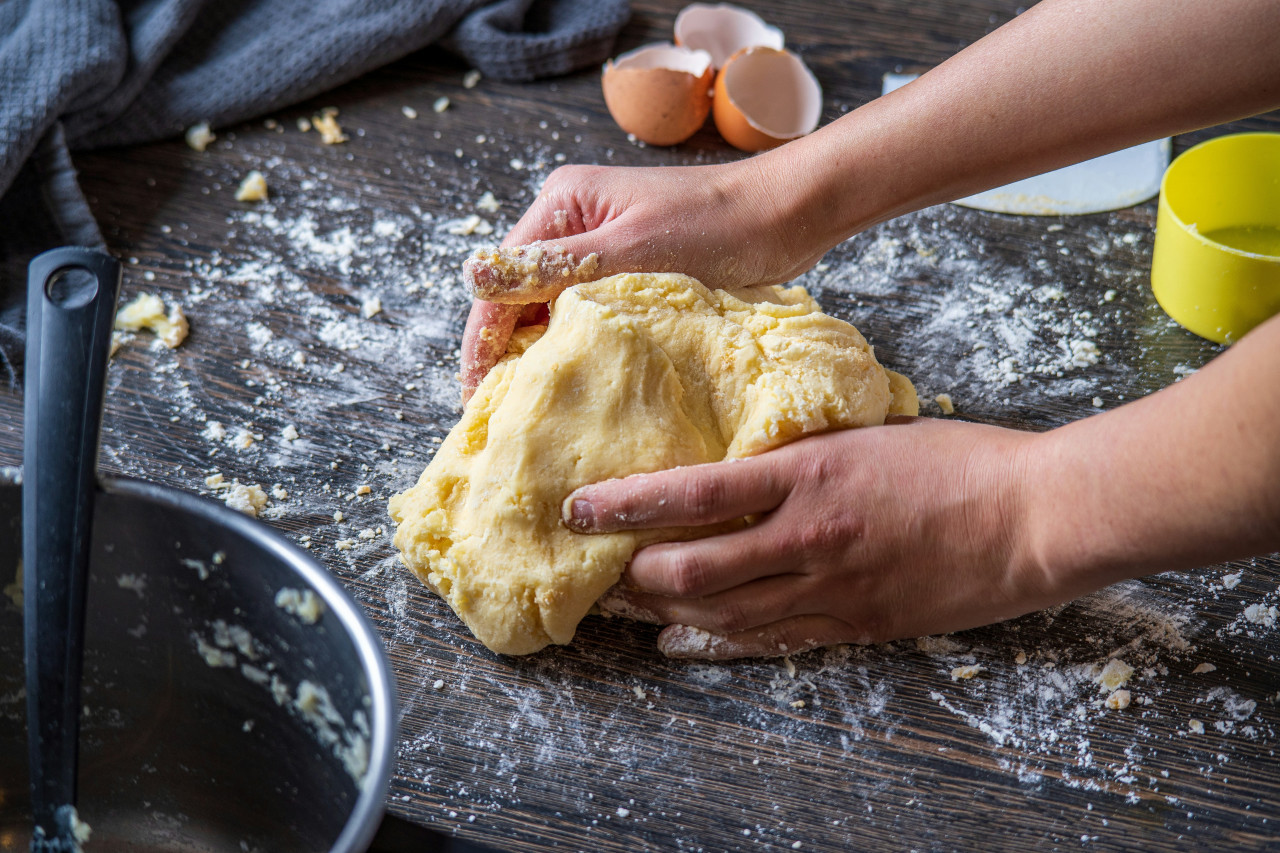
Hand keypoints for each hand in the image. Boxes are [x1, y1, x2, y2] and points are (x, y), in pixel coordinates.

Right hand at [460, 157, 830, 399]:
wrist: (785, 215)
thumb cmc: (716, 226)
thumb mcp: (629, 249)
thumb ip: (554, 267)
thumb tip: (472, 276)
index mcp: (561, 205)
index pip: (500, 283)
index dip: (483, 342)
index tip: (478, 398)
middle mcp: (571, 222)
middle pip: (519, 297)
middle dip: (508, 353)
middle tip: (502, 416)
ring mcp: (600, 247)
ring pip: (552, 310)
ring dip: (544, 354)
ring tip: (534, 411)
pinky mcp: (629, 271)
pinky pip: (587, 314)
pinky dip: (581, 346)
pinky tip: (579, 383)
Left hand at [564, 417, 1054, 659]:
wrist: (1031, 517)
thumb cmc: (956, 461)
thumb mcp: (864, 435)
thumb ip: (800, 455)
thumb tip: (742, 461)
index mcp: (807, 473)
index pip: (693, 492)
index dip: (626, 504)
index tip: (580, 507)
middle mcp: (807, 535)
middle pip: (692, 568)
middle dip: (633, 574)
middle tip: (598, 570)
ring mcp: (831, 587)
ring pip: (722, 613)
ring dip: (664, 613)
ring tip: (625, 607)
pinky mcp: (856, 624)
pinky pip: (770, 641)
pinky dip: (718, 643)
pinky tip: (683, 642)